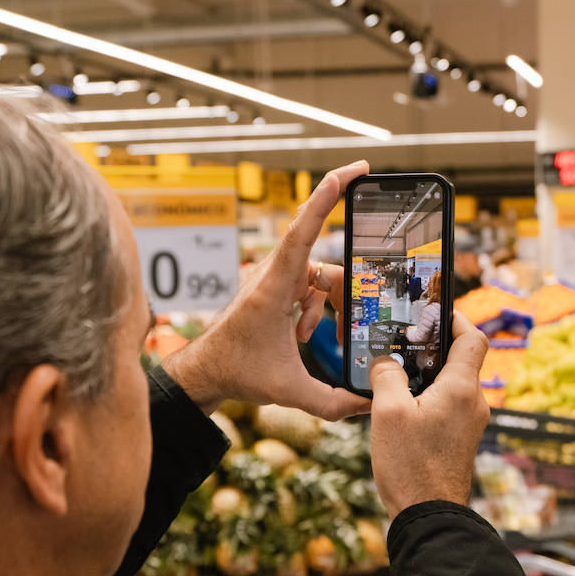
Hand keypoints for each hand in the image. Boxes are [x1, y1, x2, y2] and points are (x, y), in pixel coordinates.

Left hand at [163, 161, 371, 420]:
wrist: (205, 372)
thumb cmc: (237, 372)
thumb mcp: (289, 392)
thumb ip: (334, 402)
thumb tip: (369, 404)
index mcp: (273, 288)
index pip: (304, 231)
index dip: (328, 198)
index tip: (353, 171)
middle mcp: (272, 274)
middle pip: (326, 264)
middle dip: (342, 293)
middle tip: (346, 321)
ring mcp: (273, 277)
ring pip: (319, 276)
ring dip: (325, 306)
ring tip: (306, 337)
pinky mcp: (274, 285)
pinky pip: (308, 285)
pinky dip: (313, 308)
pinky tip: (300, 334)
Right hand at [368, 314, 489, 517]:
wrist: (429, 516)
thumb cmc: (411, 466)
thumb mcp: (388, 413)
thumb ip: (386, 376)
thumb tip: (385, 362)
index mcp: (461, 388)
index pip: (473, 338)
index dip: (455, 319)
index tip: (434, 312)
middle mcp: (473, 403)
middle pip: (460, 360)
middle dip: (432, 348)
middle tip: (403, 343)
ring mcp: (469, 423)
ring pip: (452, 384)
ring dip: (427, 376)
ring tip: (396, 377)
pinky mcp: (461, 439)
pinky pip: (448, 406)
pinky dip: (429, 398)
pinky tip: (401, 408)